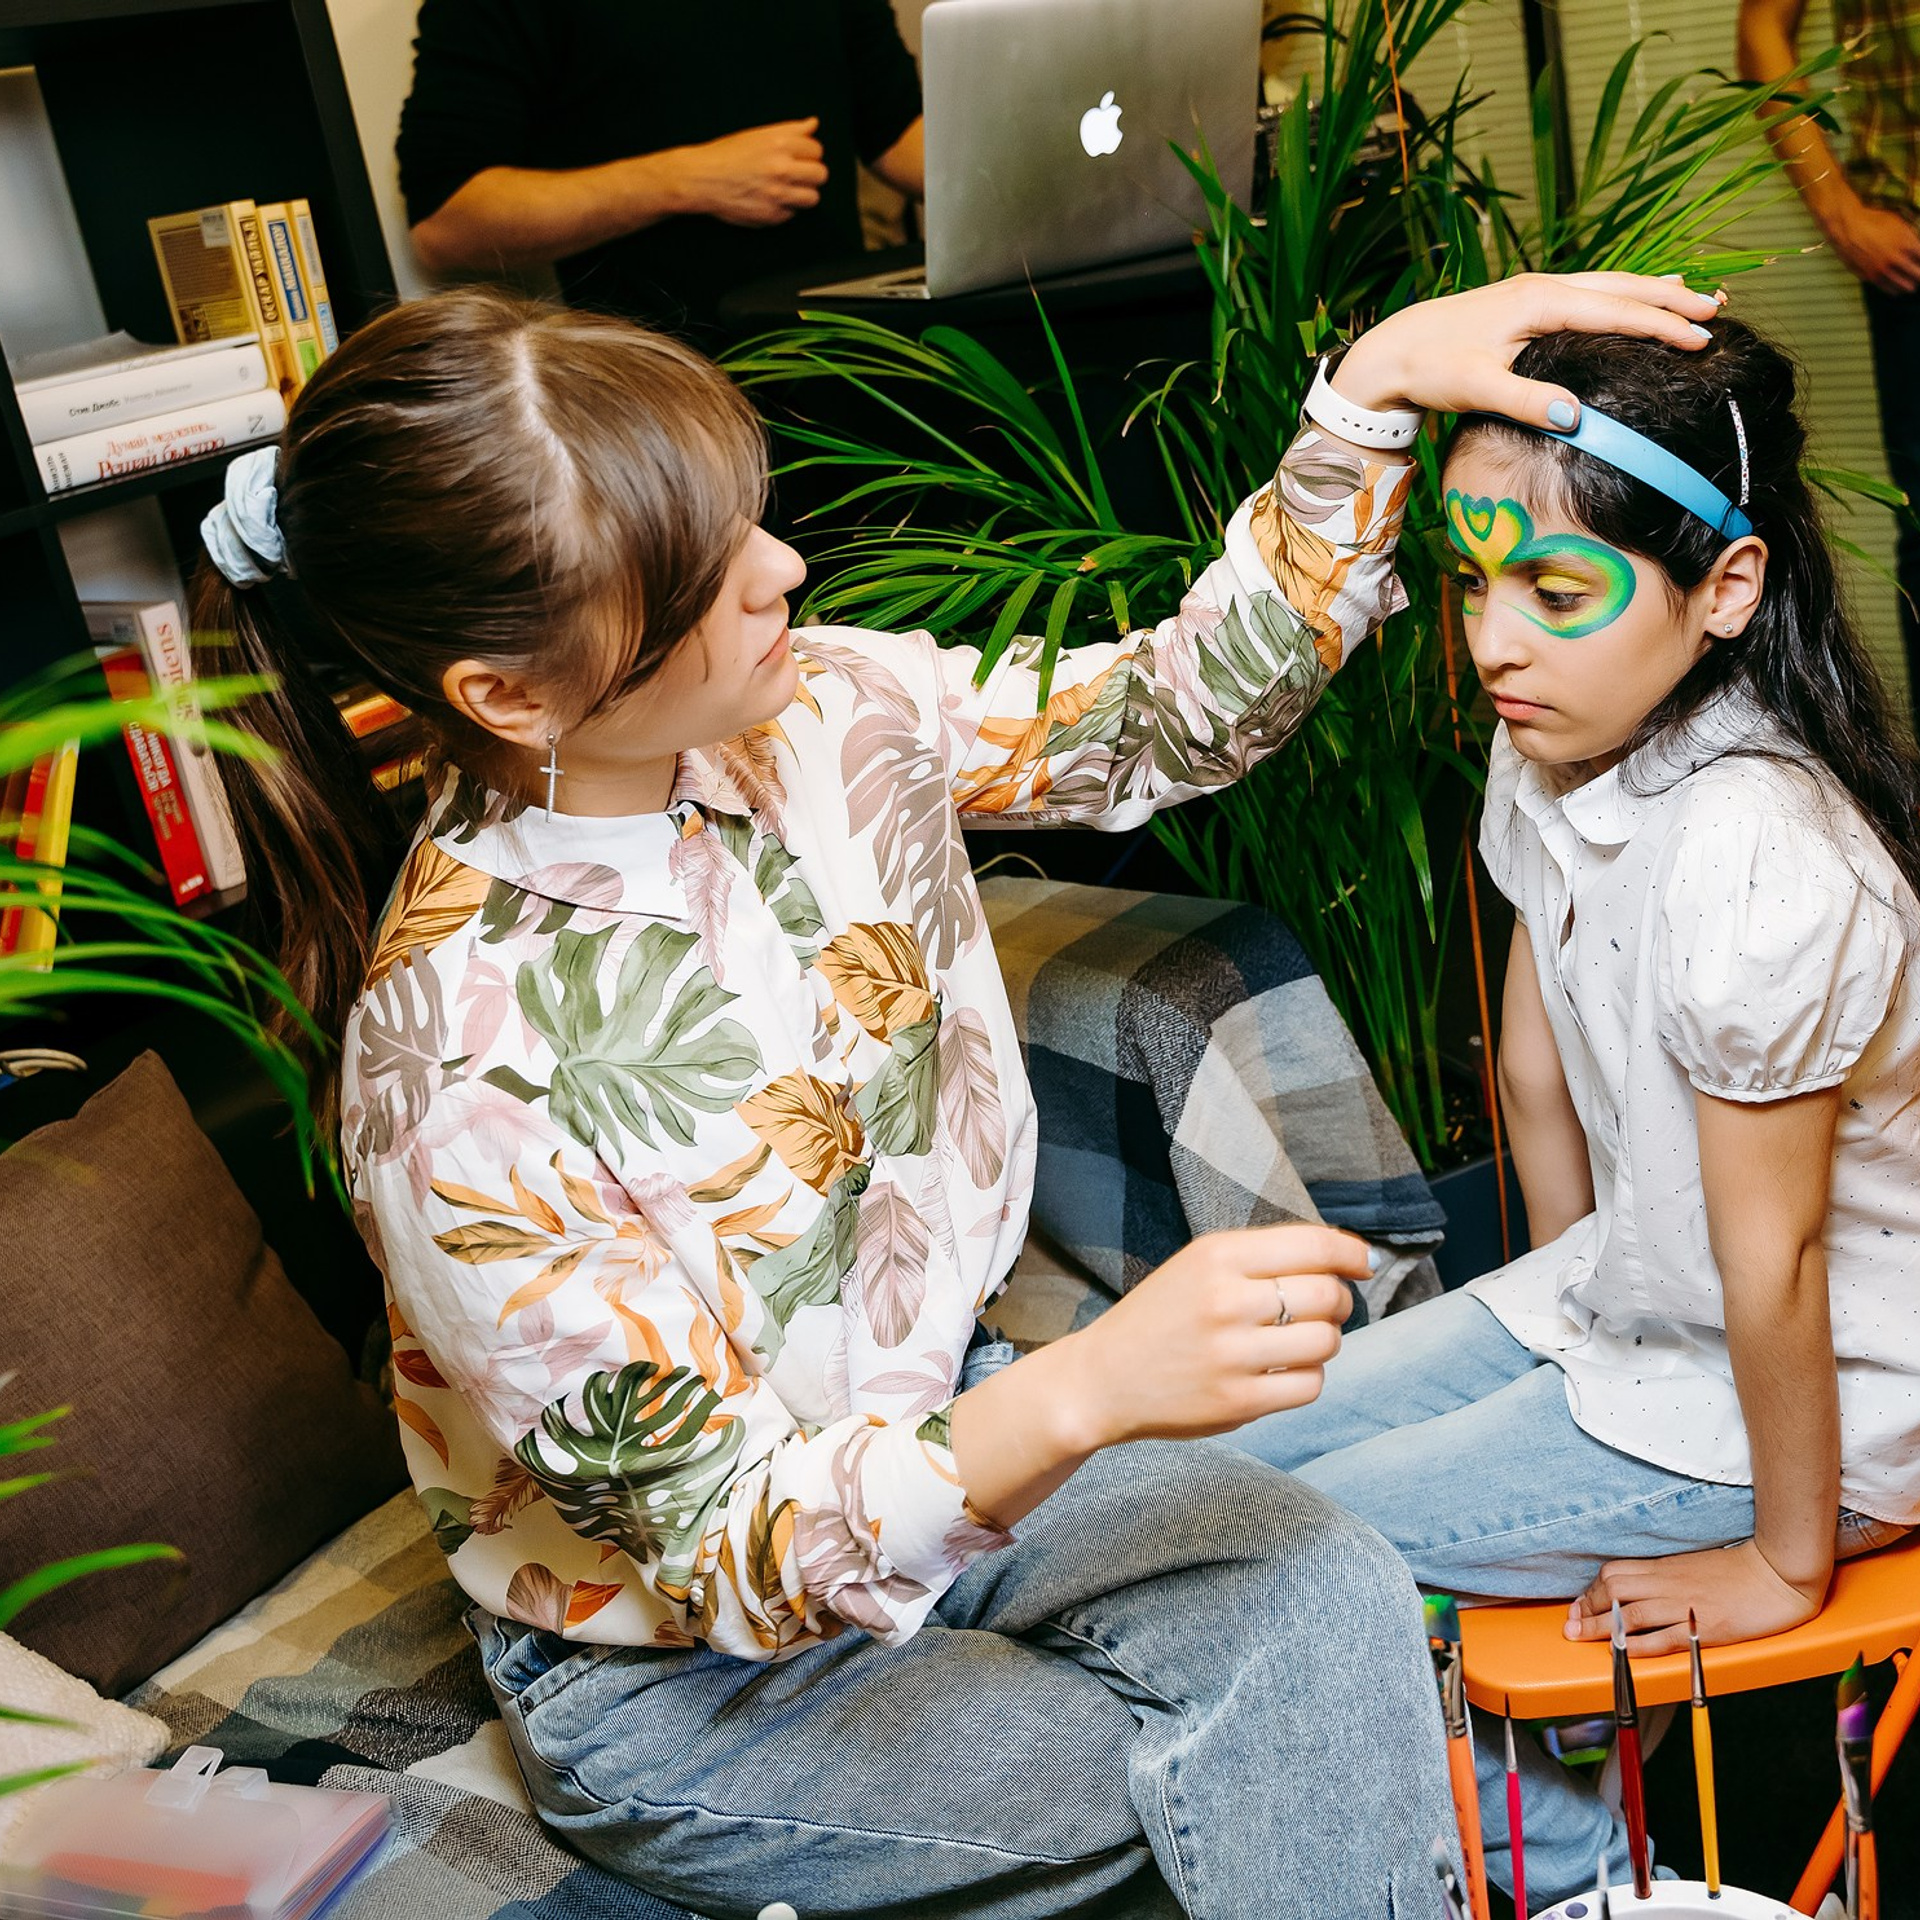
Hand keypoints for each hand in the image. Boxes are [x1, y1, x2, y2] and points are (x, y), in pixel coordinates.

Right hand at [671, 117, 827, 227]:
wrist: (701, 179)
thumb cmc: (726, 154)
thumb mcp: (757, 135)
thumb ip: (789, 130)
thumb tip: (813, 123)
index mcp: (778, 144)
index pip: (816, 149)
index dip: (809, 153)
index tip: (799, 156)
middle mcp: (781, 168)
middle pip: (820, 174)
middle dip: (812, 173)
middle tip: (798, 174)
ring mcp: (777, 194)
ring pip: (813, 198)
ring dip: (804, 194)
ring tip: (788, 189)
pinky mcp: (771, 215)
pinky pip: (792, 214)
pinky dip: (785, 208)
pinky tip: (770, 199)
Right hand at [1052, 1225, 1368, 1448]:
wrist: (1102, 1379)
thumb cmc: (1160, 1317)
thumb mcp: (1198, 1265)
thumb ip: (1263, 1257)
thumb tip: (1349, 1259)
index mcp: (1216, 1256)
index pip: (1313, 1244)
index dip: (1351, 1253)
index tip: (1363, 1263)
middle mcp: (1225, 1301)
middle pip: (1328, 1293)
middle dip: (1339, 1300)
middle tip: (1324, 1307)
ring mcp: (1232, 1355)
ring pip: (1326, 1341)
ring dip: (1325, 1340)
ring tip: (1298, 1340)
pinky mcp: (1238, 1403)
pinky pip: (1309, 1385)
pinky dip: (1307, 1376)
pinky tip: (1282, 1370)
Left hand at [1332, 272, 1725, 429]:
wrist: (1392, 351)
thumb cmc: (1432, 368)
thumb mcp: (1477, 388)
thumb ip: (1527, 401)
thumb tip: (1575, 418)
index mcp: (1539, 303)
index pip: (1615, 311)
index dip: (1661, 324)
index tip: (1701, 339)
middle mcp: (1543, 288)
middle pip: (1622, 287)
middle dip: (1671, 297)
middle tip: (1718, 310)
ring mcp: (1536, 291)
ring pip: (1608, 284)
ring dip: (1653, 289)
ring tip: (1696, 295)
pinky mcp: (1527, 303)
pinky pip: (1590, 292)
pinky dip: (1623, 294)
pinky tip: (1637, 296)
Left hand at [1564, 1539, 1829, 1655]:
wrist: (1778, 1572)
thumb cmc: (1739, 1570)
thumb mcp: (1694, 1566)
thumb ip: (1667, 1575)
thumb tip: (1641, 1586)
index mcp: (1666, 1567)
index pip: (1615, 1573)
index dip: (1592, 1590)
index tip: (1578, 1605)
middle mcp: (1669, 1584)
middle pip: (1614, 1589)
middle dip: (1587, 1607)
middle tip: (1571, 1624)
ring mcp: (1685, 1605)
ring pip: (1631, 1612)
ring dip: (1601, 1626)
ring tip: (1581, 1637)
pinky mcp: (1705, 1627)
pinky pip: (1664, 1638)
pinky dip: (1638, 1644)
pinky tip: (1622, 1651)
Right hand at [1824, 194, 1919, 292]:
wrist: (1847, 228)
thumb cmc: (1873, 221)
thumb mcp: (1898, 223)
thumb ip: (1912, 237)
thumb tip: (1918, 250)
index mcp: (1906, 243)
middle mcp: (1895, 259)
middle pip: (1918, 275)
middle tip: (1919, 273)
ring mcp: (1882, 270)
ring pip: (1905, 286)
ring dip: (1910, 285)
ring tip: (1912, 284)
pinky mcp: (1870, 277)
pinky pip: (1889, 288)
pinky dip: (1896, 289)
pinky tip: (1898, 288)